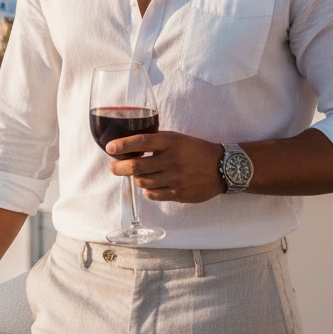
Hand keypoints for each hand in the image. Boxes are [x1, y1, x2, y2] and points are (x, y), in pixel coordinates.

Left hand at [106, 131, 223, 203]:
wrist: (223, 167)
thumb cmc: (195, 150)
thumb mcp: (177, 139)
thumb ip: (156, 142)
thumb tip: (129, 146)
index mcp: (171, 142)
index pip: (142, 142)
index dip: (123, 145)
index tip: (110, 148)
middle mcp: (172, 160)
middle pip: (137, 166)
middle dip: (119, 167)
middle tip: (114, 167)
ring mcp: (175, 178)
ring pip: (142, 181)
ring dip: (136, 178)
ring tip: (137, 173)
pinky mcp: (178, 194)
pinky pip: (153, 194)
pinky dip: (147, 189)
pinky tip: (150, 184)